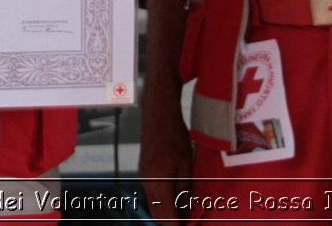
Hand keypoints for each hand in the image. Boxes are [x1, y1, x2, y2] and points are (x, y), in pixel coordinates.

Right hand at [138, 103, 191, 224]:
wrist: (158, 116)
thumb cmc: (175, 137)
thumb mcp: (186, 165)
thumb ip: (184, 190)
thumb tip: (185, 212)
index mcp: (158, 182)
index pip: (165, 216)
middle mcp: (147, 183)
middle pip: (156, 214)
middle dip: (171, 222)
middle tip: (188, 221)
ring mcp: (143, 177)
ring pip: (154, 205)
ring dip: (168, 212)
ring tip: (186, 210)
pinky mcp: (144, 172)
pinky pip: (152, 194)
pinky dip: (163, 201)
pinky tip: (177, 196)